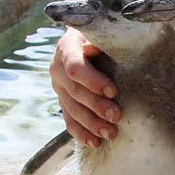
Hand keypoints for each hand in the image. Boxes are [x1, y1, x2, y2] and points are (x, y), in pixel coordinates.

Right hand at [50, 27, 119, 146]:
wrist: (85, 38)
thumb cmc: (100, 34)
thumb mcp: (99, 32)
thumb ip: (102, 39)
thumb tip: (98, 47)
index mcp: (66, 48)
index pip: (75, 67)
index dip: (93, 81)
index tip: (113, 91)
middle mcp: (58, 68)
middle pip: (75, 91)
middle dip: (96, 106)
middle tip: (117, 116)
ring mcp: (58, 87)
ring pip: (72, 108)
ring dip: (91, 123)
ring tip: (111, 133)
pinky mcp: (63, 100)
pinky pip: (69, 119)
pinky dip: (81, 132)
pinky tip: (94, 142)